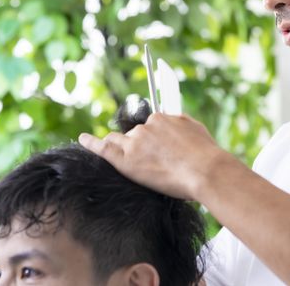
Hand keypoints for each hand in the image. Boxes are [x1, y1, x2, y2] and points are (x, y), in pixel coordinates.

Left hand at [78, 113, 228, 199]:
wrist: (206, 171)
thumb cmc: (205, 154)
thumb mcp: (195, 128)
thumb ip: (178, 123)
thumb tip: (172, 120)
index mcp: (161, 118)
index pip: (149, 125)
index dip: (152, 138)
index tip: (156, 146)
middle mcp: (145, 127)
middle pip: (134, 134)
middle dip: (140, 145)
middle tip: (153, 161)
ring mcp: (135, 143)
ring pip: (119, 141)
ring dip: (123, 148)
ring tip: (129, 159)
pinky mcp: (127, 161)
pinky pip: (103, 148)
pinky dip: (91, 142)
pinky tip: (82, 139)